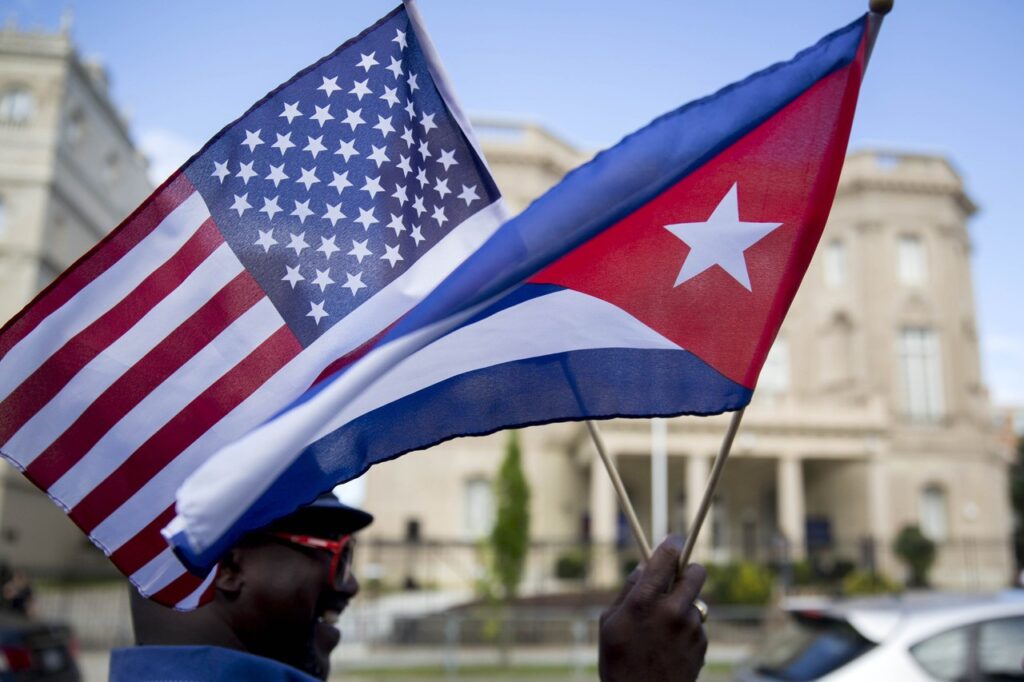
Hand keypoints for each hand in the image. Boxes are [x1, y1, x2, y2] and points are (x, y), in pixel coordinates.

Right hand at [598, 536, 707, 681]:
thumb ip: (629, 591)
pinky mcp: (702, 643)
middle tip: (680, 575)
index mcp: (645, 602)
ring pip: (696, 601)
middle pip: (696, 572)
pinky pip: (697, 624)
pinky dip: (687, 628)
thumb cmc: (619, 661)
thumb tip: (643, 567)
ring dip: (684, 605)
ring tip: (664, 627)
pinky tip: (670, 645)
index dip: (672, 543)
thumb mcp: (610, 622)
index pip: (666, 557)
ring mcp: (691, 628)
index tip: (674, 539)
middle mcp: (672, 611)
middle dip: (689, 569)